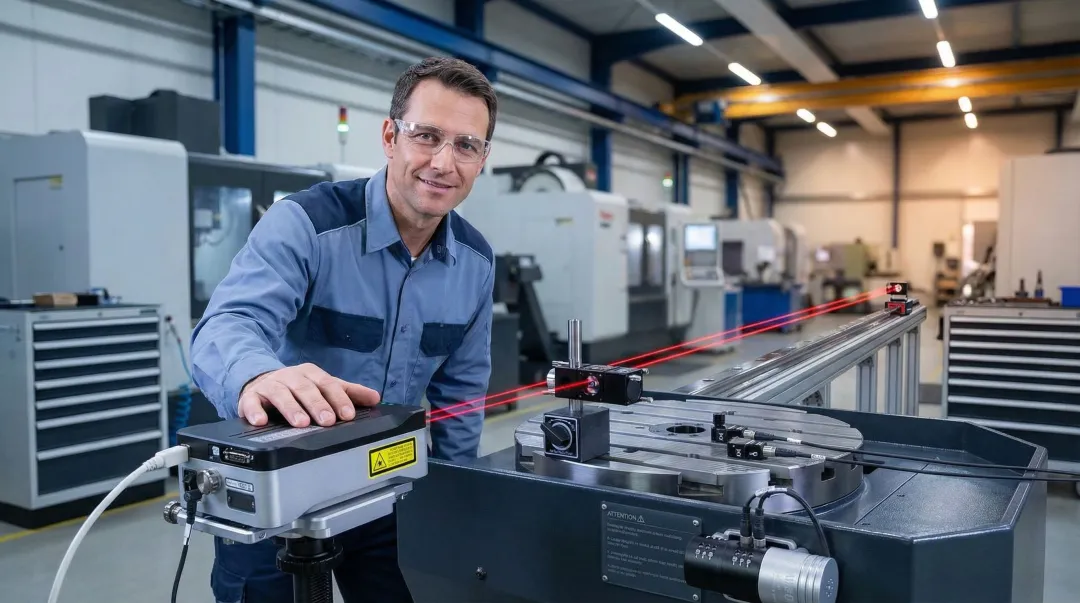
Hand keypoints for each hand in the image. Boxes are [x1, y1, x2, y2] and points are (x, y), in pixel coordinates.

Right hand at [238, 363, 379, 426]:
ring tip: (300, 423)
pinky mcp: (250, 397)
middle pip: (305, 388)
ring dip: (290, 408)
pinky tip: (260, 421)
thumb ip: (348, 392)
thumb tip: (375, 398)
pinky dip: (254, 411)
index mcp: (311, 374)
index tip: (347, 414)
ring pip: (280, 394)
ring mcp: (270, 385)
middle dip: (317, 405)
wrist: (261, 382)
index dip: (338, 399)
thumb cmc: (297, 387)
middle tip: (327, 421)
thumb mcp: (323, 386)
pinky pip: (250, 402)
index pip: (328, 384)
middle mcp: (291, 377)